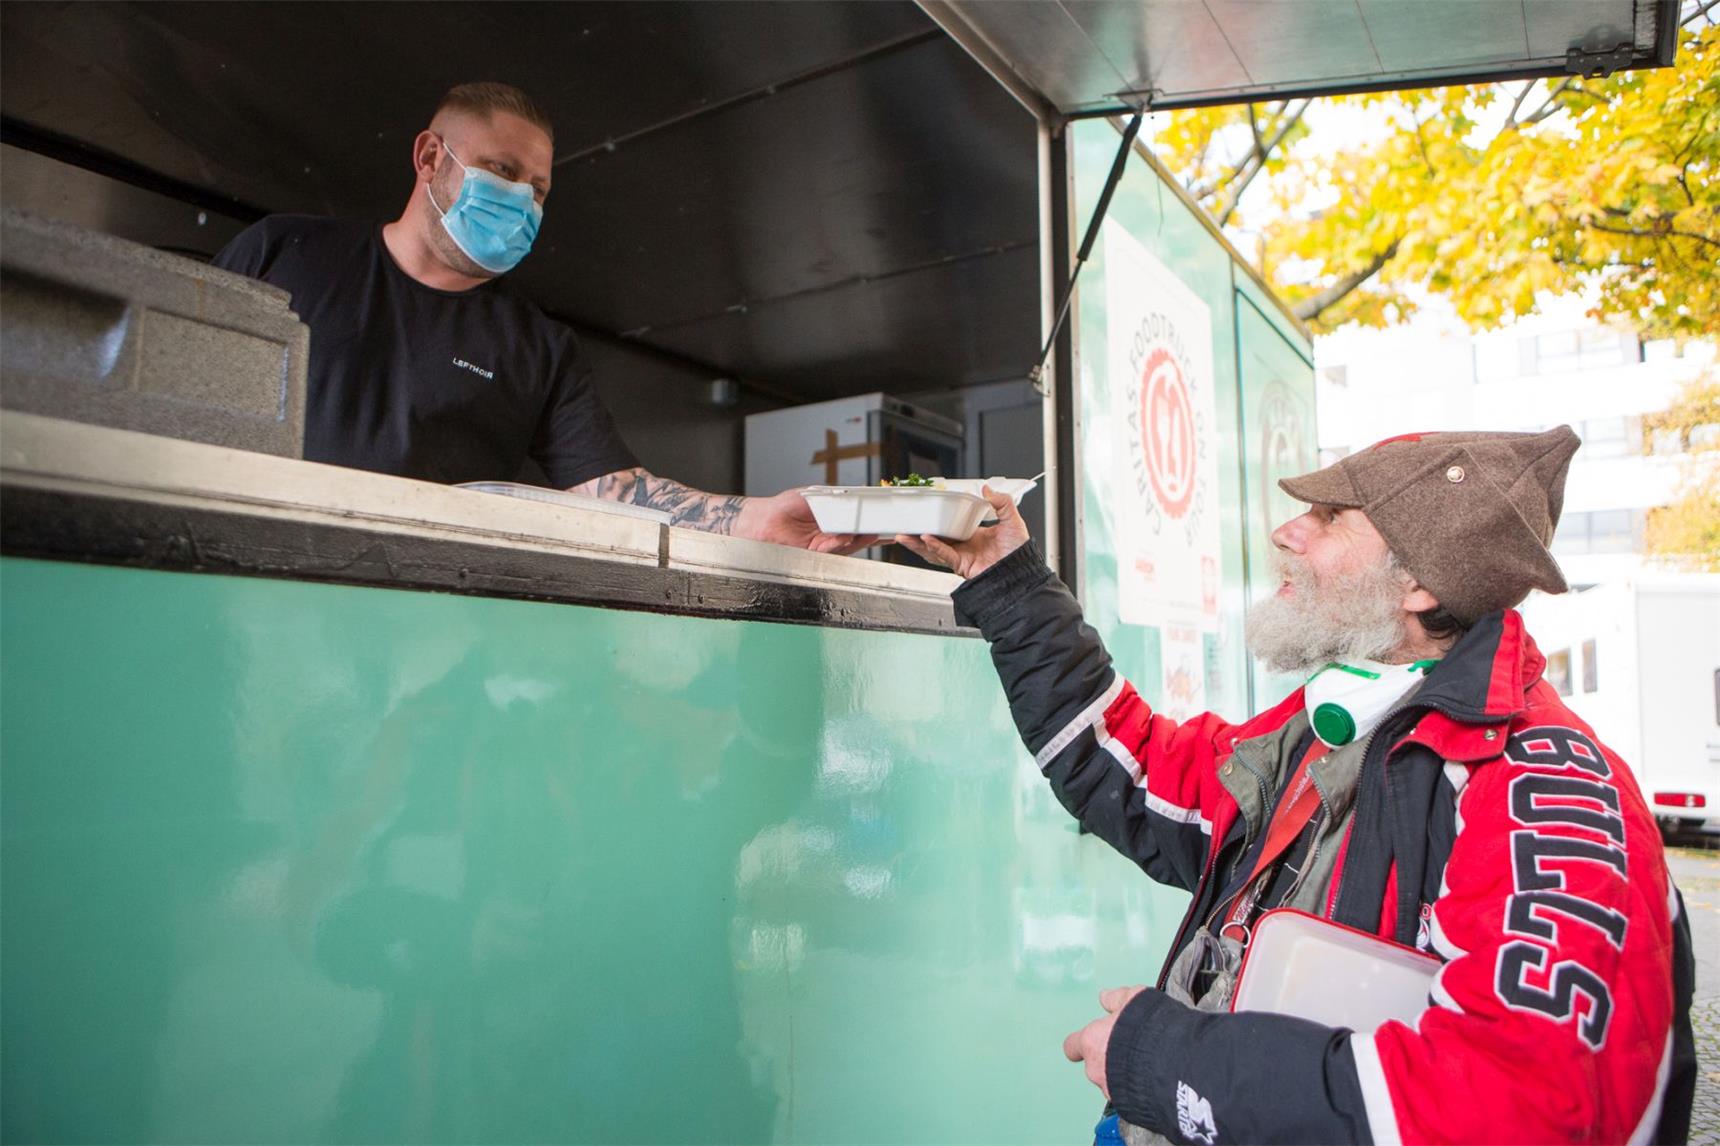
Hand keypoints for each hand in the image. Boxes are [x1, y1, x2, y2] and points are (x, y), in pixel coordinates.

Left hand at [735, 488, 881, 555]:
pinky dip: (839, 543)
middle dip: (872, 534)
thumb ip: (834, 498)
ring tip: (871, 533)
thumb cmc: (784, 506)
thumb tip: (854, 495)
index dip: (872, 521)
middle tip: (885, 528)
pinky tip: (845, 536)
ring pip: (847, 546)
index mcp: (833, 519)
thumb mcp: (814, 495)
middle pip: (857, 536)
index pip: (856, 521)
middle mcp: (830, 534)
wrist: (762, 520)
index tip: (886, 517)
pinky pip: (831, 551)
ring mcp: (823, 546)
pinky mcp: (814, 555)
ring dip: (859, 540)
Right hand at [894, 486, 1029, 578]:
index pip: (949, 527)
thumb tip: (987, 488)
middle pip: (935, 540)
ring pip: (933, 550)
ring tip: (904, 535)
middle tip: (904, 526)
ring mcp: (961, 557)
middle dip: (917, 535)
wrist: (1023, 570)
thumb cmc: (1019, 552)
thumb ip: (1001, 502)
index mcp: (973, 536)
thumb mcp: (1012, 520)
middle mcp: (964, 547)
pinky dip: (934, 547)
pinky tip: (926, 539)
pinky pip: (944, 556)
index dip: (935, 522)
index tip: (924, 513)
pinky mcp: (962, 566)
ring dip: (918, 544)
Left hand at [1062, 985, 1145, 1098]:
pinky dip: (1138, 1089)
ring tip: (1147, 1063)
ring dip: (1125, 1075)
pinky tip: (1154, 1077)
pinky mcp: (1129, 1106)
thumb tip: (1106, 997)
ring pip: (1112, 1082)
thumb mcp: (1134, 999)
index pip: (1072, 1045)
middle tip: (1131, 1048)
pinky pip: (1129, 1096)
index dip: (1081, 1042)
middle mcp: (1096, 1069)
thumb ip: (1116, 999)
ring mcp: (1111, 1090)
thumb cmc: (1151, 1031)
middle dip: (1110, 1058)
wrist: (1174, 1063)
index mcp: (1092, 1042)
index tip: (1089, 1040)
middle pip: (1095, 1064)